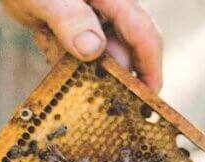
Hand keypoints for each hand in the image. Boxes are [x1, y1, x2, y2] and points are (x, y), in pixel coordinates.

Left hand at [1, 0, 162, 90]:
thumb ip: (71, 20)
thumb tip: (93, 50)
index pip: (143, 33)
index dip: (150, 66)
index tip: (148, 96)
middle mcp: (104, 10)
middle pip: (121, 50)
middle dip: (116, 78)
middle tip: (107, 108)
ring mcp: (85, 20)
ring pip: (96, 57)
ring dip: (87, 76)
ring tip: (78, 97)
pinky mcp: (65, 29)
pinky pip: (71, 55)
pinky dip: (65, 66)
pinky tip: (54, 68)